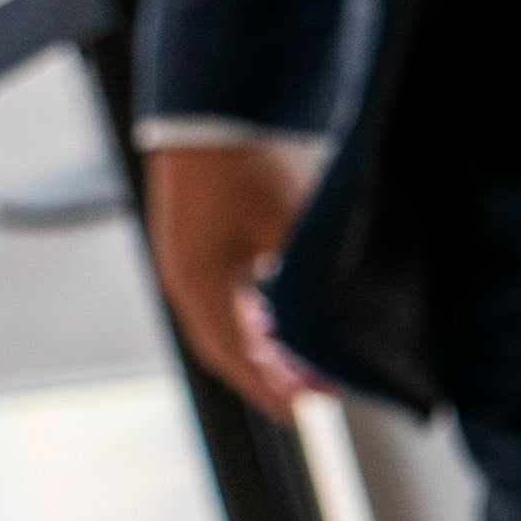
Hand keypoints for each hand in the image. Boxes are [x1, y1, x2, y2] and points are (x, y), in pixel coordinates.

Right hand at [146, 138, 325, 412]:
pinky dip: (251, 319)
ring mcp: (185, 262)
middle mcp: (185, 280)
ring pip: (223, 324)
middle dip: (268, 376)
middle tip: (312, 396)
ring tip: (301, 368)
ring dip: (260, 349)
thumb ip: (306, 280)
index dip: (271, 386)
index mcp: (201, 284)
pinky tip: (278, 325)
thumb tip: (335, 325)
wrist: (213, 110)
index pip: (237, 355)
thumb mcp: (290, 226)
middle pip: (227, 347)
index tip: (305, 409)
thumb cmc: (250, 164)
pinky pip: (222, 298)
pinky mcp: (193, 245)